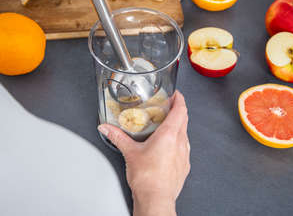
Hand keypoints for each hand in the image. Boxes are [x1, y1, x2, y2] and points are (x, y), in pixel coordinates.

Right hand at [98, 91, 189, 215]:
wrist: (156, 200)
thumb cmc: (147, 179)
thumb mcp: (129, 152)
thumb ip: (117, 136)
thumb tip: (106, 128)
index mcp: (169, 135)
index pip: (180, 110)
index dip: (179, 99)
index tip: (176, 94)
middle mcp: (181, 143)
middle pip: (184, 119)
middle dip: (178, 110)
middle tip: (170, 106)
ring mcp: (185, 155)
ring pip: (185, 133)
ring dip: (179, 125)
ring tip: (168, 125)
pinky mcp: (184, 165)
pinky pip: (185, 147)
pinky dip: (179, 141)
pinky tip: (169, 146)